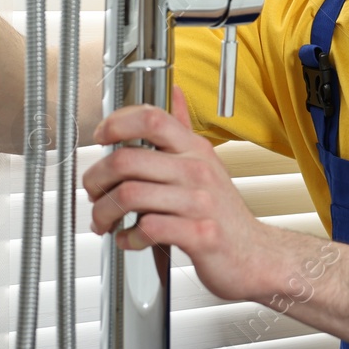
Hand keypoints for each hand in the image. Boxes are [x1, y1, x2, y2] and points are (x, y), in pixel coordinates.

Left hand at [83, 88, 280, 302]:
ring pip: (130, 195)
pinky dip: (128, 238)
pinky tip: (130, 240)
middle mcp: (197, 170)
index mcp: (194, 150)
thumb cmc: (224, 213)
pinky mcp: (199, 234)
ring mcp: (199, 202)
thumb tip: (174, 93)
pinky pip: (148, 229)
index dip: (116, 123)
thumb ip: (183, 131)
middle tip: (93, 192)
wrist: (255, 255)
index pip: (151, 118)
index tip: (100, 137)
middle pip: (127, 160)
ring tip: (105, 222)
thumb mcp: (206, 163)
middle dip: (96, 179)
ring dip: (105, 213)